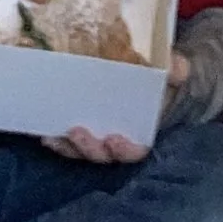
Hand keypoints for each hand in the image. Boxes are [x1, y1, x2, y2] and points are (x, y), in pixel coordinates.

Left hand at [43, 50, 185, 161]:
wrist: (147, 79)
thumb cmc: (160, 82)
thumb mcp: (172, 74)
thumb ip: (177, 70)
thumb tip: (177, 65)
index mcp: (142, 133)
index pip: (136, 151)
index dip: (125, 151)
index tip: (115, 139)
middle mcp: (118, 141)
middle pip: (102, 156)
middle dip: (89, 148)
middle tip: (77, 132)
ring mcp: (98, 138)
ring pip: (81, 153)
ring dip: (68, 147)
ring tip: (55, 135)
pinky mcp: (81, 131)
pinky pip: (67, 143)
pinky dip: (57, 142)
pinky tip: (45, 134)